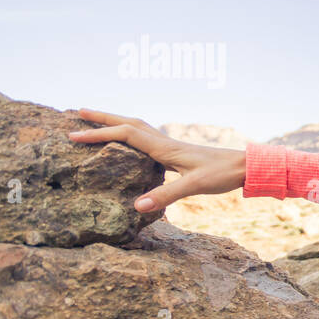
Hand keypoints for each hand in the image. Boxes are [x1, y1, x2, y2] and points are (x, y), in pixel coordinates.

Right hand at [66, 109, 245, 212]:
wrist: (245, 167)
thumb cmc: (223, 174)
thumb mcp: (194, 187)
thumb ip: (166, 196)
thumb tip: (135, 206)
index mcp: (165, 147)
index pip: (125, 134)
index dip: (98, 133)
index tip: (73, 135)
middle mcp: (165, 142)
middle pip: (128, 122)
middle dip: (102, 117)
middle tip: (76, 112)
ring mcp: (171, 146)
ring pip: (136, 127)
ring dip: (115, 122)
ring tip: (94, 121)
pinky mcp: (177, 154)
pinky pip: (146, 139)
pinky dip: (130, 135)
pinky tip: (127, 144)